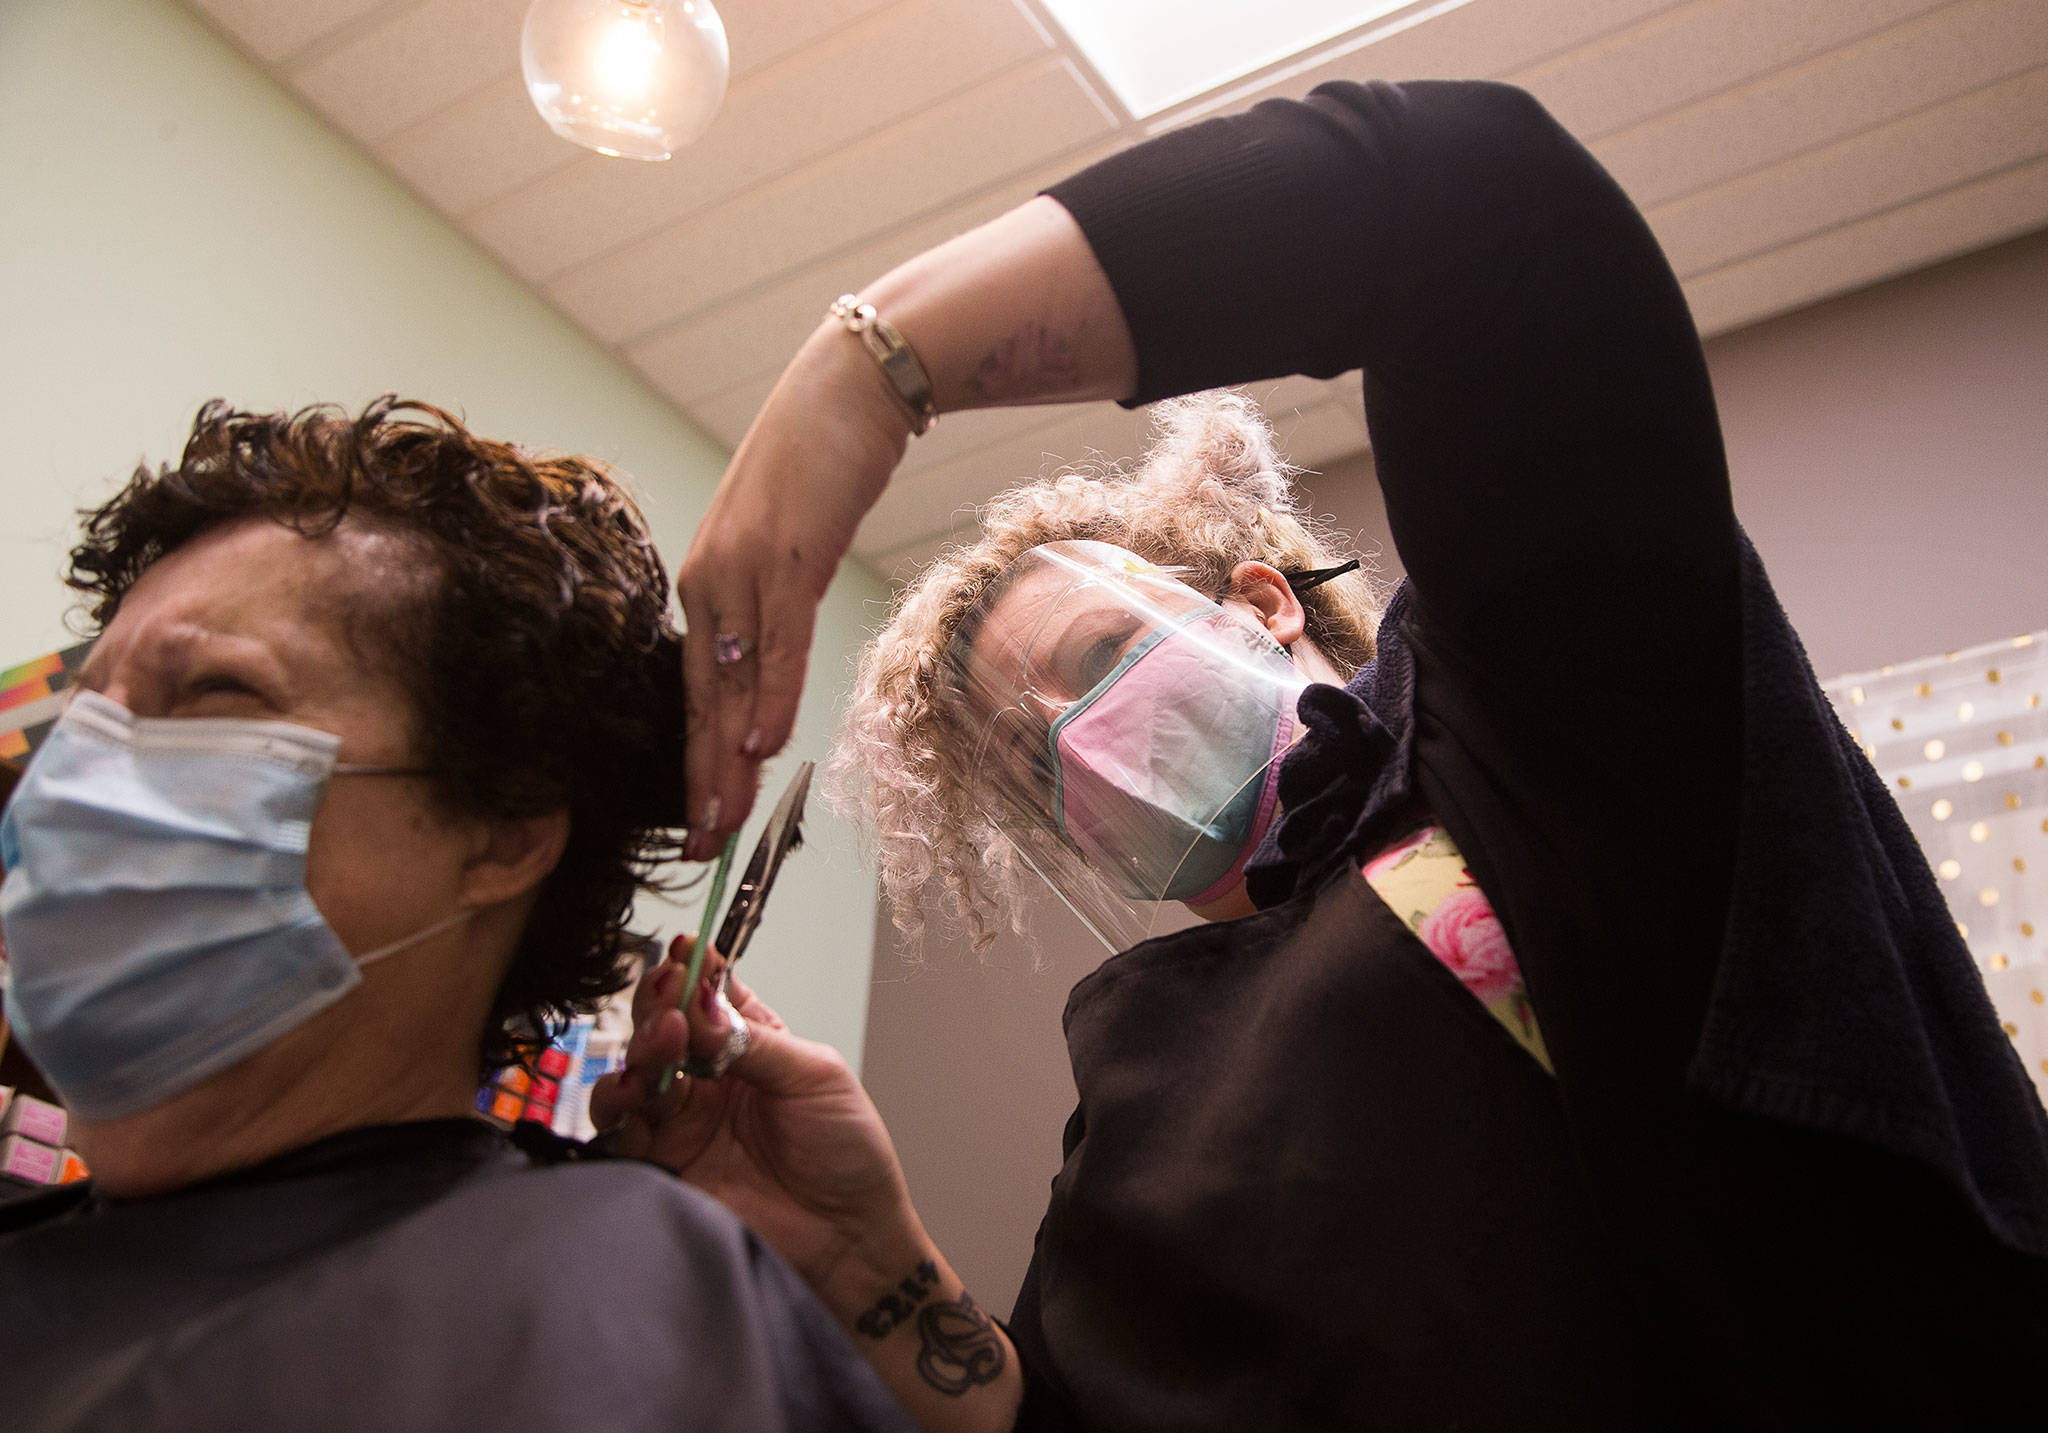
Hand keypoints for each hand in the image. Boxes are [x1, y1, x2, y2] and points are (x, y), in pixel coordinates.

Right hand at [591, 936, 922, 1291]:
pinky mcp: (662, 1163)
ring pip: (634, 1069)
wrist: (848, 1237)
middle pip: (660, 1024)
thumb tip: (703, 1001)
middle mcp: (706, 1076)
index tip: (685, 953)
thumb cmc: (848, 1152)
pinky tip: (633, 1088)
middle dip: (660, 1003)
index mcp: (749, 1042)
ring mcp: (681, 1120)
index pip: (706, 992)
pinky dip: (618, 1102)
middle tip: (672, 997)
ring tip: (664, 1039)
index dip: (692, 970)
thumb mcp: (816, 1078)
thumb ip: (756, 1041)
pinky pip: (621, 1128)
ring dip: (641, 1048)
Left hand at [676, 327, 911, 857]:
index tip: (700, 823)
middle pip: (704, 703)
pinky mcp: (787, 555)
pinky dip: (770, 694)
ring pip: (735, 684)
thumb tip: (772, 675)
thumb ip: (771, 610)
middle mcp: (710, 582)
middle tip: (700, 850)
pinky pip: (776, 640)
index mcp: (705, 587)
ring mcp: (744, 569)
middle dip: (702, 783)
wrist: (849, 391)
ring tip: (724, 822)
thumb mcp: (787, 549)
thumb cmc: (820, 466)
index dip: (697, 764)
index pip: (697, 695)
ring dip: (729, 759)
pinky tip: (762, 743)